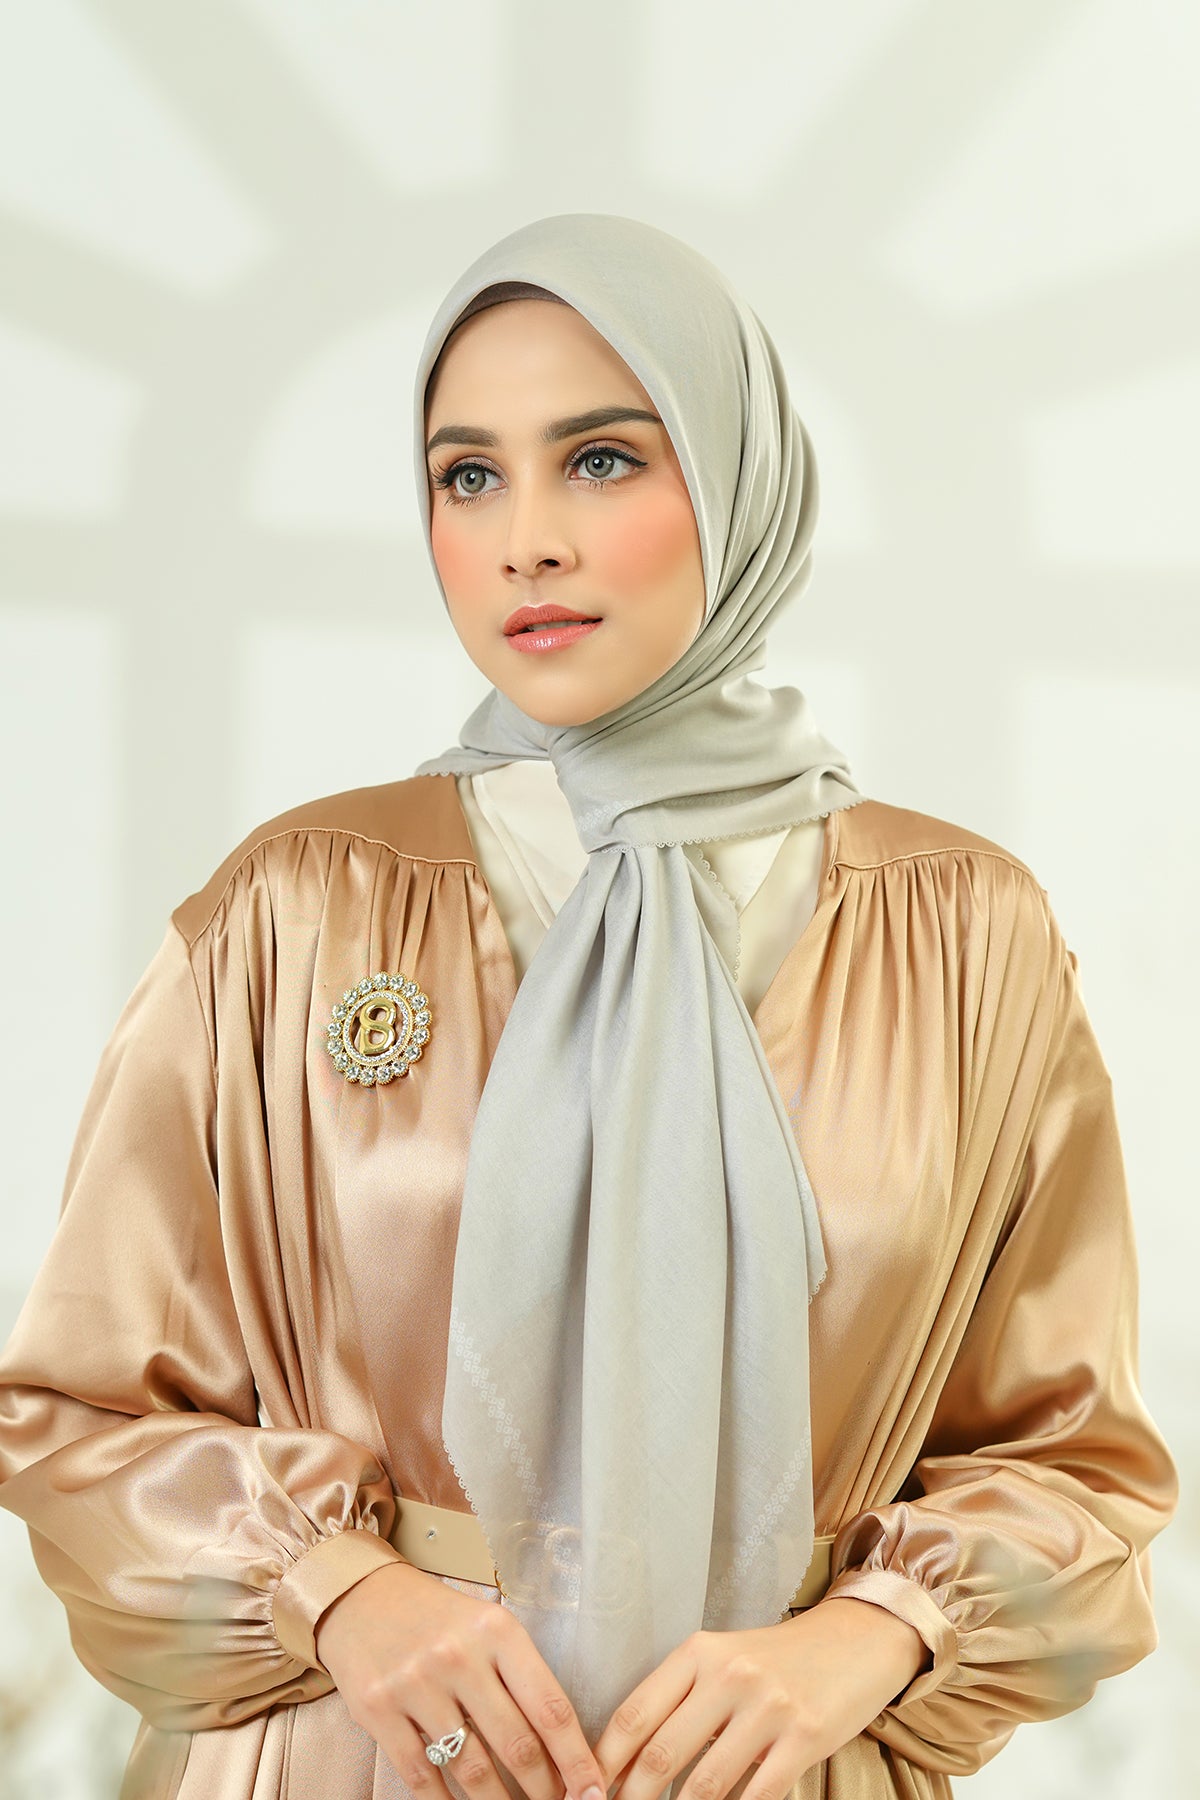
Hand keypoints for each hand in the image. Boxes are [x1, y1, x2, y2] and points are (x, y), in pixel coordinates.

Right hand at [315, 1559, 607, 1799]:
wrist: (361, 1597)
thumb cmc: (437, 1617)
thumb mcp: (487, 1625)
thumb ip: (520, 1676)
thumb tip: (559, 1745)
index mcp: (497, 1631)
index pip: (550, 1707)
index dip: (576, 1758)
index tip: (593, 1790)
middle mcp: (459, 1656)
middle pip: (516, 1744)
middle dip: (544, 1789)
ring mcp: (416, 1685)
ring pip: (472, 1768)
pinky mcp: (378, 1711)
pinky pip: (422, 1776)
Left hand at [593, 1597, 928, 1799]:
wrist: (854, 1640)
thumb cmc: (776, 1659)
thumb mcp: (722, 1661)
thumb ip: (680, 1702)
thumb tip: (627, 1764)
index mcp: (698, 1652)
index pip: (634, 1714)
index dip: (604, 1762)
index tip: (586, 1792)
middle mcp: (729, 1674)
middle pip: (660, 1754)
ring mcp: (769, 1707)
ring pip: (704, 1786)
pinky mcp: (805, 1737)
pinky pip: (757, 1797)